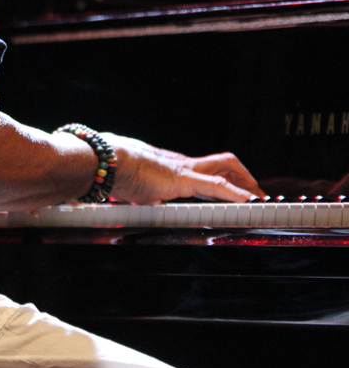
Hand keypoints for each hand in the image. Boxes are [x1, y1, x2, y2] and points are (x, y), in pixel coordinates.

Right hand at [102, 134, 262, 203]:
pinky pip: (216, 184)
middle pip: (223, 162)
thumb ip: (140, 197)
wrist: (108, 162)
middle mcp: (183, 165)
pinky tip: (248, 201)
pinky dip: (235, 193)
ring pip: (225, 168)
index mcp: (173, 169)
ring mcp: (185, 169)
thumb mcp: (133, 190)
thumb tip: (138, 204)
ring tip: (259, 199)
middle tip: (256, 193)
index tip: (234, 190)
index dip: (224, 179)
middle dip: (243, 176)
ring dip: (245, 183)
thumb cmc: (116, 173)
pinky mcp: (183, 178)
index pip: (205, 170)